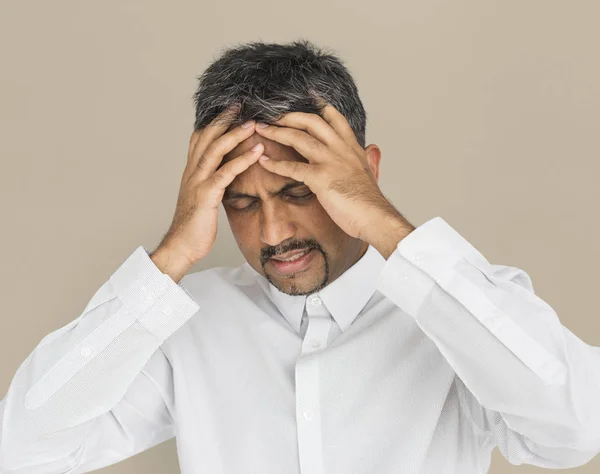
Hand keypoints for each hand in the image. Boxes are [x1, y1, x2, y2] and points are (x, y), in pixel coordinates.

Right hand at [158, 106, 264, 266]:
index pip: (201, 138)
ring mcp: (197, 182)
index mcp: (191, 171)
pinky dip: (242, 160)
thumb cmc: (194, 226)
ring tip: (253, 123)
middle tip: (241, 104)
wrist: (181, 246)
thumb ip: (211, 183)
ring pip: (215, 150)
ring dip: (235, 134)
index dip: (214, 122)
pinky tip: (257, 152)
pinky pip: (225, 173)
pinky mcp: (206, 195)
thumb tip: (225, 175)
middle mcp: (192, 172)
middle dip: (224, 119)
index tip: (230, 109)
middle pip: (207, 137)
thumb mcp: (203, 198)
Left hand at [254, 103, 403, 242]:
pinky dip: (276, 164)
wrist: (375, 217)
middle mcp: (341, 149)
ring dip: (277, 132)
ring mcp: (330, 162)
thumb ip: (369, 158)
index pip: (335, 119)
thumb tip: (372, 148)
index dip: (321, 107)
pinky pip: (293, 167)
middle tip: (273, 115)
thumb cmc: (370, 201)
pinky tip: (264, 162)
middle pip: (312, 122)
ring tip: (261, 129)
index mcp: (352, 148)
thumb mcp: (371, 172)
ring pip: (299, 138)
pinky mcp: (320, 178)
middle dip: (290, 116)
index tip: (309, 96)